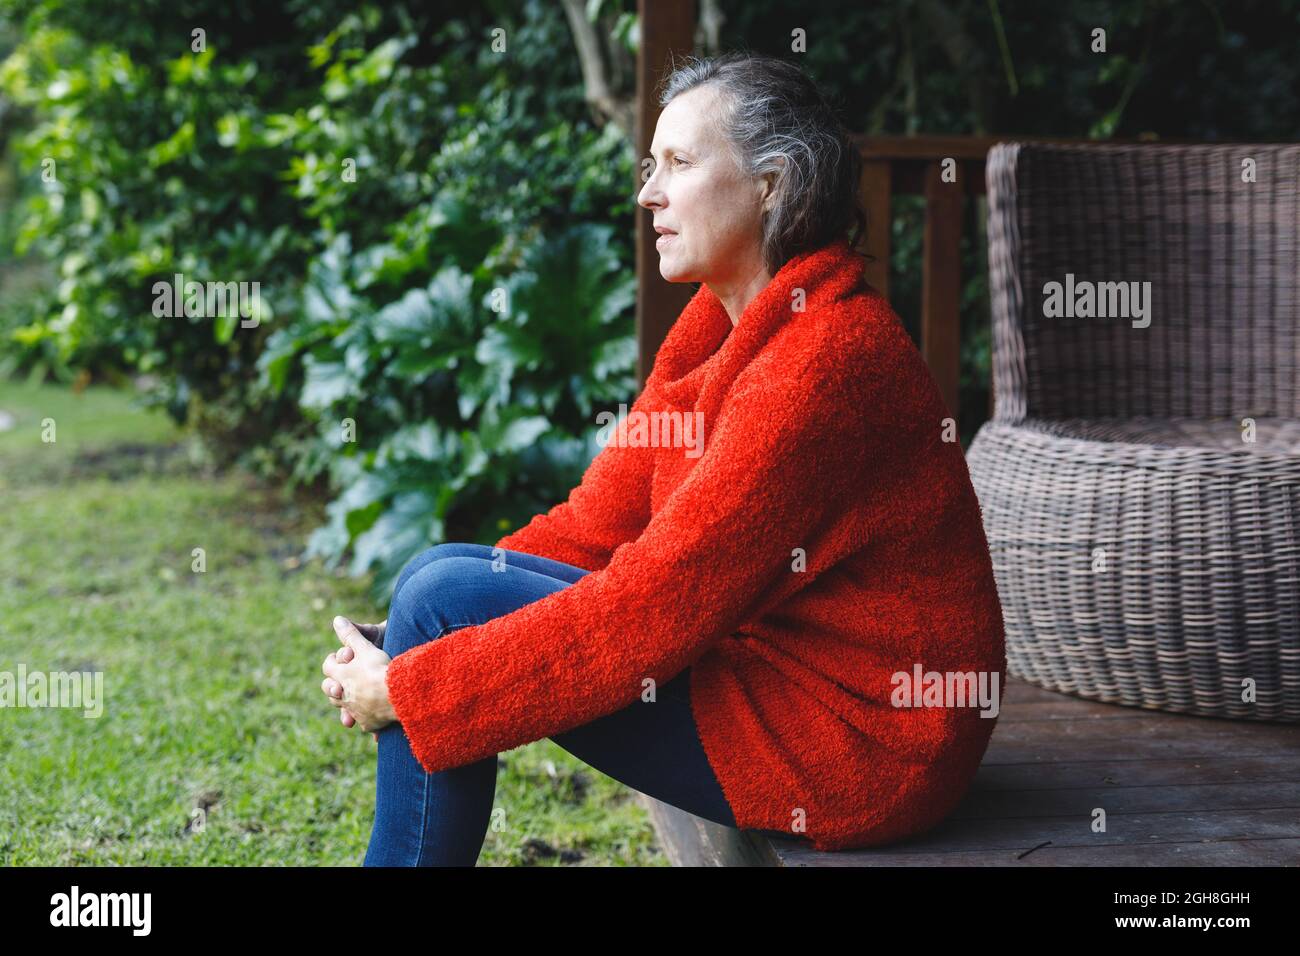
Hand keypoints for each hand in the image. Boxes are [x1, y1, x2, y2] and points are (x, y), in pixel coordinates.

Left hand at [322, 616, 395, 736]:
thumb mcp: (365, 648)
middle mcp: (344, 695)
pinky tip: (374, 718)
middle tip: (340, 682)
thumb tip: (336, 619)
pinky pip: (365, 723)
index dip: (332, 661)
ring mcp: (355, 711)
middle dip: (334, 686)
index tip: (337, 658)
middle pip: (331, 691)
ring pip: (344, 708)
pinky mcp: (369, 724)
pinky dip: (368, 719)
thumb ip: (350, 634)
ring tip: (354, 699)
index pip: (328, 667)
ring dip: (347, 704)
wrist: (397, 695)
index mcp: (341, 676)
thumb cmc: (379, 670)